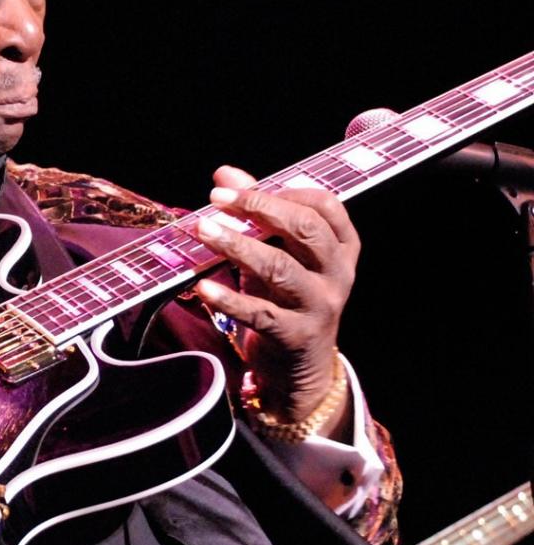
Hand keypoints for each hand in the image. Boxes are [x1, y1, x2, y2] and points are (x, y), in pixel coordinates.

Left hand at [192, 165, 359, 427]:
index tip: (239, 188)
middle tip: (216, 200)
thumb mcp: (277, 254)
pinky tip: (203, 288)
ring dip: (238, 246)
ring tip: (203, 231)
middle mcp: (338, 274)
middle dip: (260, 210)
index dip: (283, 191)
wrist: (300, 370)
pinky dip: (229, 299)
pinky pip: (260, 313)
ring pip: (281, 269)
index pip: (324, 205)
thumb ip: (255, 215)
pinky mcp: (295, 336)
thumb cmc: (286, 300)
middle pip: (305, 230)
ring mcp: (320, 306)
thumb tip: (225, 174)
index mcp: (342, 247)